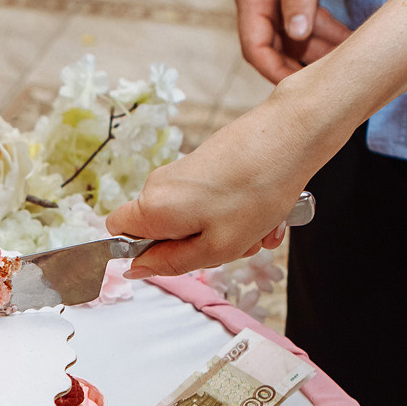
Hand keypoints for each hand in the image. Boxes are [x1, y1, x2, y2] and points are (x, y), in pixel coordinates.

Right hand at [106, 94, 325, 276]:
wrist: (289, 135)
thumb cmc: (256, 192)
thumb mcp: (216, 247)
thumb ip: (171, 263)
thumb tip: (136, 270)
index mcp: (153, 208)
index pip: (117, 234)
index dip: (140, 253)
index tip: (177, 257)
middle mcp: (159, 186)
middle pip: (162, 231)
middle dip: (196, 246)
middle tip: (233, 244)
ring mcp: (182, 173)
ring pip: (191, 220)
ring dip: (225, 232)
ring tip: (257, 227)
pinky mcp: (203, 164)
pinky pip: (209, 203)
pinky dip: (235, 213)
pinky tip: (263, 212)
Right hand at [234, 0, 350, 82]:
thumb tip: (296, 35)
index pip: (254, 47)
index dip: (273, 70)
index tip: (300, 88)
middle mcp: (262, 2)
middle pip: (276, 48)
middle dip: (303, 66)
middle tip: (335, 79)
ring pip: (296, 39)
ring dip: (320, 51)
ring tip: (350, 61)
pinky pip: (310, 23)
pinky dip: (328, 34)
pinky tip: (351, 40)